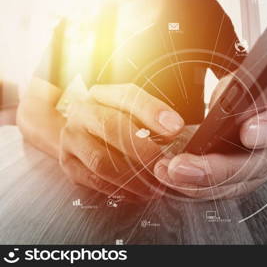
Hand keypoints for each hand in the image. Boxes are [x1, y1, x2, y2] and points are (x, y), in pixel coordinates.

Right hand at [59, 83, 184, 201]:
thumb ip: (152, 118)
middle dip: (144, 150)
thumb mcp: (131, 111)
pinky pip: (95, 181)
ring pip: (102, 160)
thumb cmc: (113, 121)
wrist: (79, 132)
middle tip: (165, 165)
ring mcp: (72, 139)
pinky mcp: (69, 165)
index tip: (176, 127)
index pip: (128, 96)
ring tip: (156, 185)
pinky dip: (121, 190)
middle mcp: (83, 113)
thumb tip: (174, 129)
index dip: (153, 112)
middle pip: (112, 128)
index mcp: (103, 95)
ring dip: (133, 177)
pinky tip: (139, 193)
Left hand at [154, 76, 266, 198]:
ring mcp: (265, 167)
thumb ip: (234, 92)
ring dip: (201, 181)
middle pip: (262, 163)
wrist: (228, 116)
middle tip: (187, 165)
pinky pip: (225, 191)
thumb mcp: (234, 84)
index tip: (247, 131)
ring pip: (240, 183)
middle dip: (221, 168)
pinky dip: (198, 186)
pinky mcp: (246, 182)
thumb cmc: (236, 97)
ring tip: (172, 171)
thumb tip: (223, 109)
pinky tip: (178, 177)